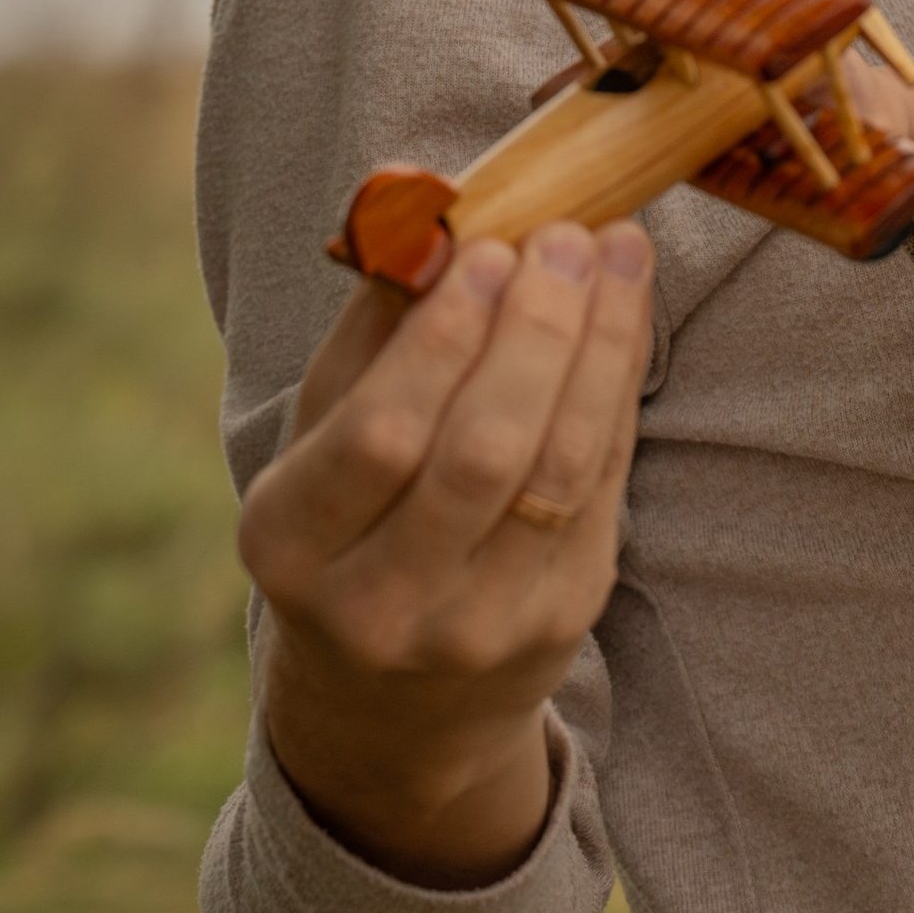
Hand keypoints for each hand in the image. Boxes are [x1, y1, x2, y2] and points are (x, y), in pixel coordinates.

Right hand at [238, 219, 654, 884]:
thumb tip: (421, 203)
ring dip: (599, 347)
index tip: (491, 248)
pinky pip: (603, 488)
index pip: (380, 435)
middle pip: (482, 453)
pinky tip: (624, 317)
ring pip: (560, 470)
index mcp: (289, 548)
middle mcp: (379, 604)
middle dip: (537, 331)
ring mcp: (477, 627)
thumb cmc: (348, 528)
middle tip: (568, 236)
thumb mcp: (320, 439)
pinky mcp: (557, 623)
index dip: (444, 338)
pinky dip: (617, 391)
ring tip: (616, 255)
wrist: (393, 709)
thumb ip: (371, 329)